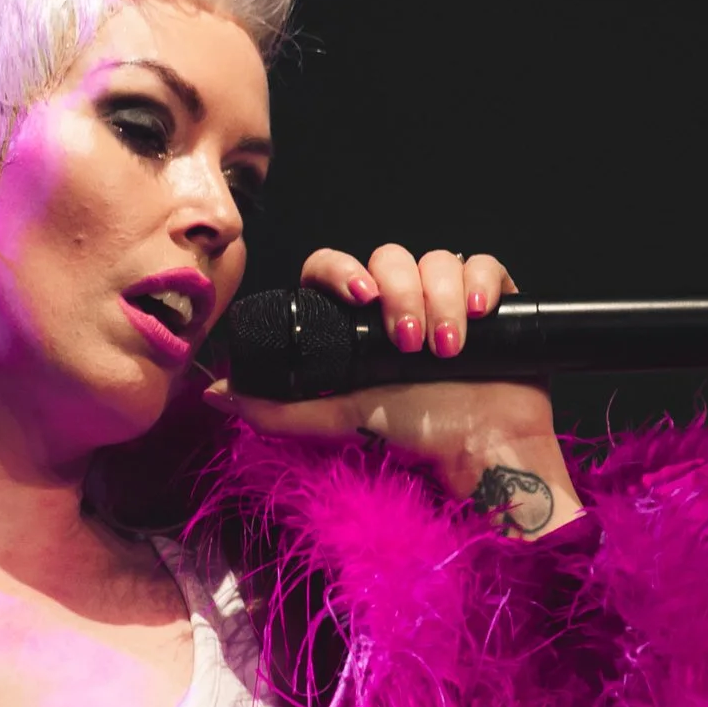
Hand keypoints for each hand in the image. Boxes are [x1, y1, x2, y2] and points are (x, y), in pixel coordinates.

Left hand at [204, 245, 585, 539]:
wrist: (486, 450)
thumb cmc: (417, 434)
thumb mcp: (341, 417)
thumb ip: (280, 409)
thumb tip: (217, 395)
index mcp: (360, 322)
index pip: (336, 268)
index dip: (342, 271)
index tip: (359, 299)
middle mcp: (401, 303)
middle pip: (390, 256)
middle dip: (401, 294)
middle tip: (409, 343)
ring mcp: (446, 298)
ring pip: (437, 258)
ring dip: (440, 299)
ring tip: (448, 349)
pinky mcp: (490, 299)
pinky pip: (483, 264)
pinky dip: (480, 283)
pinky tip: (479, 314)